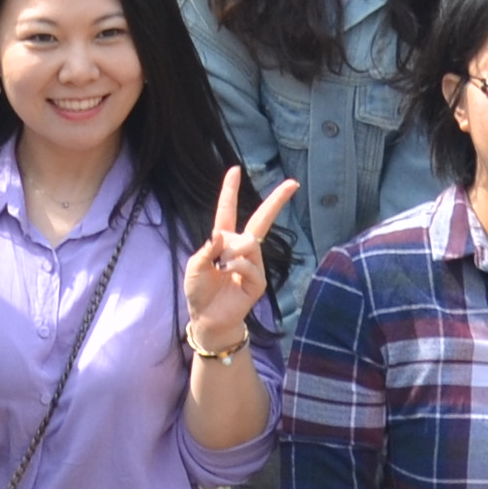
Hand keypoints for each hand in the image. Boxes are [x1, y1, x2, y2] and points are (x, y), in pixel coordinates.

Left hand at [180, 166, 299, 348]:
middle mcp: (242, 249)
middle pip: (261, 220)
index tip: (235, 170)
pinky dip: (236, 265)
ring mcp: (253, 264)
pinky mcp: (259, 280)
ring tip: (221, 267)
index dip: (230, 191)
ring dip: (232, 252)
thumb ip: (206, 248)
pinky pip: (250, 263)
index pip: (228, 211)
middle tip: (293, 183)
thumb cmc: (199, 292)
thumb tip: (222, 235)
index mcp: (223, 241)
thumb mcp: (194, 266)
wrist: (207, 318)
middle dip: (277, 200)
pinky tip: (229, 274)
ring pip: (250, 243)